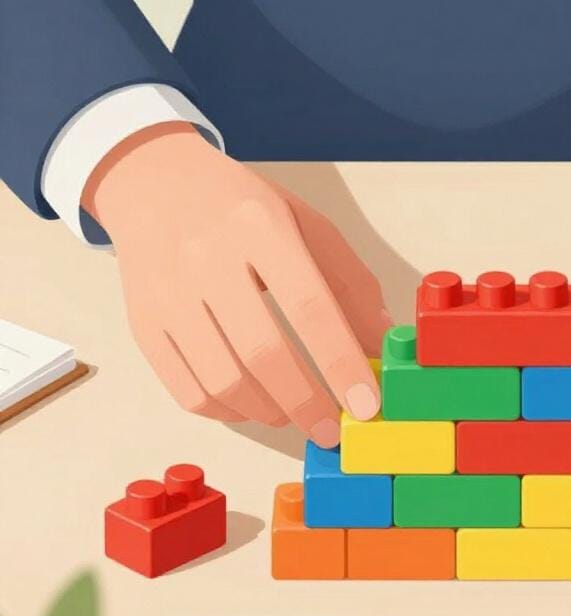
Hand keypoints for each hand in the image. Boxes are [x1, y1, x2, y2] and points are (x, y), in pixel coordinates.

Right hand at [83, 123, 388, 446]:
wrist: (155, 185)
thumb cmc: (244, 210)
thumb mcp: (307, 227)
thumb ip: (350, 285)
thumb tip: (382, 345)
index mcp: (259, 227)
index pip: (308, 305)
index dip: (340, 362)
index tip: (366, 404)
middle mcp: (206, 259)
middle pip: (262, 353)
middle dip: (307, 404)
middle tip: (331, 431)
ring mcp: (168, 295)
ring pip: (222, 381)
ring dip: (269, 412)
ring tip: (294, 413)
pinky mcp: (143, 325)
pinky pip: (188, 391)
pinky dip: (229, 412)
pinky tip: (253, 404)